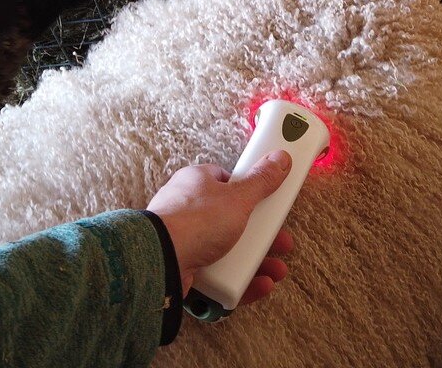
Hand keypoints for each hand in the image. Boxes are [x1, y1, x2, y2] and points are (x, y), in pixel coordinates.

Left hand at [146, 151, 292, 303]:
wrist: (161, 260)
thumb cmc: (194, 221)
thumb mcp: (237, 197)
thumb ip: (261, 180)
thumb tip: (279, 158)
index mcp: (196, 183)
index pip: (226, 181)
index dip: (249, 192)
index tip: (269, 203)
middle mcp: (189, 209)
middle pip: (231, 220)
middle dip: (260, 234)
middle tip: (280, 241)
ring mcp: (186, 240)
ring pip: (227, 250)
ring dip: (255, 260)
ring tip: (275, 269)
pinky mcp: (186, 266)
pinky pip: (219, 274)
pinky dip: (241, 280)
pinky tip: (259, 284)